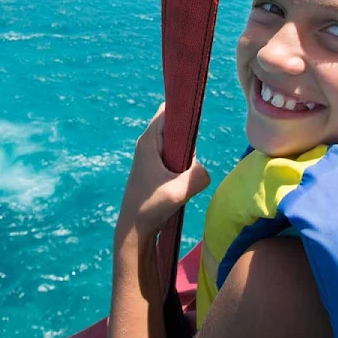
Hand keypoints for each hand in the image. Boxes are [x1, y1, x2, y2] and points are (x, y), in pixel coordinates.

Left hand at [115, 103, 210, 242]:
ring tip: (182, 179)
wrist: (134, 230)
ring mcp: (152, 157)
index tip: (200, 112)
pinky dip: (184, 168)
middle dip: (189, 141)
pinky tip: (181, 185)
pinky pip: (177, 159)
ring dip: (187, 159)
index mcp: (148, 141)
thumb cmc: (150, 207)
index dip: (184, 108)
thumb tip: (203, 172)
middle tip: (189, 163)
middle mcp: (149, 144)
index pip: (168, 110)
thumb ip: (198, 176)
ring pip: (179, 146)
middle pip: (176, 128)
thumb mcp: (178, 192)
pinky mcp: (157, 170)